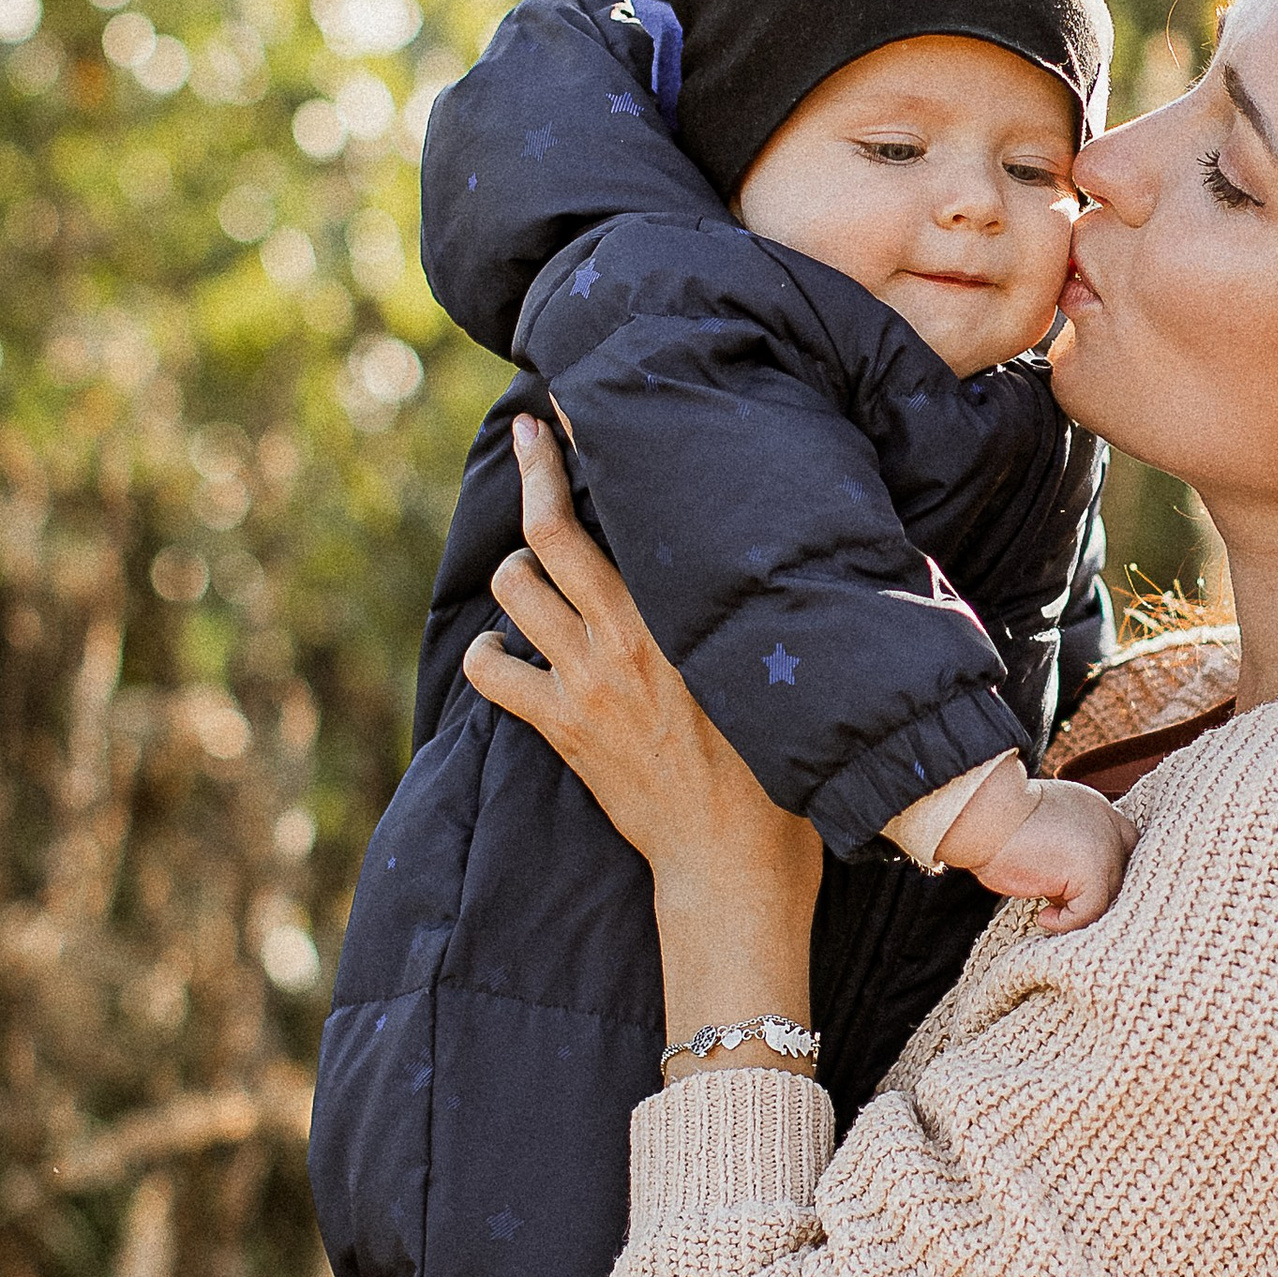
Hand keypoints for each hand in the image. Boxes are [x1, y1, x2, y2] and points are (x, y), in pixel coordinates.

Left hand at [462, 425, 821, 1048]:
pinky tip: (505, 655)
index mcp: (684, 616)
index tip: (567, 410)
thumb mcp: (780, 673)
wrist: (733, 866)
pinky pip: (491, 671)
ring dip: (518, 576)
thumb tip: (790, 553)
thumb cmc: (777, 771)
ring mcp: (585, 682)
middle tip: (526, 437)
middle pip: (549, 533)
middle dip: (533, 472)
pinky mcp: (560, 729)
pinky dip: (487, 656)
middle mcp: (627, 638)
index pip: (624, 513)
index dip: (586, 454)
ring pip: (513, 590)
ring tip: (538, 579)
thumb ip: (763, 612)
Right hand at [940, 770, 1135, 933]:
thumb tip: (1066, 892)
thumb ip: (1066, 847)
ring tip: (1048, 910)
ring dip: (1078, 909)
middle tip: (1059, 905)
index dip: (1109, 869)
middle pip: (1120, 873)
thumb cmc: (996, 824)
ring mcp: (1104, 846)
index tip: (1081, 889)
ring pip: (1108, 896)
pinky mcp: (1092, 869)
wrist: (984, 814)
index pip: (1125, 843)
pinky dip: (1067, 921)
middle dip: (1093, 893)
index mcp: (1096, 808)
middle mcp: (1107, 824)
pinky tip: (1044, 916)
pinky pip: (1090, 910)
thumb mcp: (1041, 826)